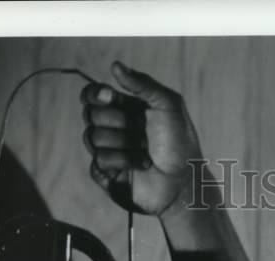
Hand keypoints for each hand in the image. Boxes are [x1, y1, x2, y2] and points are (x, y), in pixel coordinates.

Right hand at [81, 61, 201, 216]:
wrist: (185, 180)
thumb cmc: (181, 144)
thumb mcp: (169, 106)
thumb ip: (143, 83)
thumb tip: (115, 65)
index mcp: (124, 108)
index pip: (92, 95)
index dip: (95, 94)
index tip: (111, 97)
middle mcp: (114, 128)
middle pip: (90, 114)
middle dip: (118, 122)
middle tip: (142, 132)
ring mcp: (109, 151)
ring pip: (92, 138)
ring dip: (125, 144)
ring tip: (147, 152)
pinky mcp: (107, 174)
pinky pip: (98, 162)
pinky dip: (124, 162)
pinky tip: (142, 165)